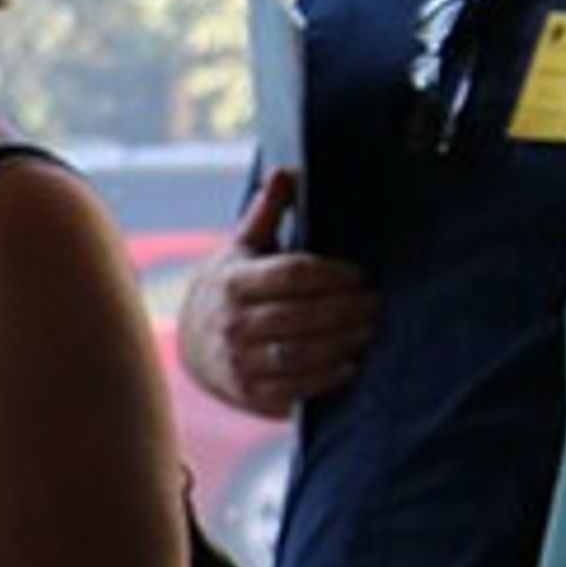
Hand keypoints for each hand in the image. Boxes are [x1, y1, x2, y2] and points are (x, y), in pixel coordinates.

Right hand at [177, 173, 378, 414]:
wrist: (191, 344)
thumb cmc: (230, 289)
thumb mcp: (242, 248)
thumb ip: (267, 213)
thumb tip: (286, 172)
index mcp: (234, 283)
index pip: (291, 275)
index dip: (330, 274)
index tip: (359, 274)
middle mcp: (233, 324)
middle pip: (300, 316)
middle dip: (344, 309)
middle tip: (374, 303)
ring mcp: (239, 362)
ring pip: (300, 353)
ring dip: (340, 342)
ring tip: (368, 329)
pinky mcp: (250, 395)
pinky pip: (294, 388)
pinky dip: (325, 378)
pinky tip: (349, 363)